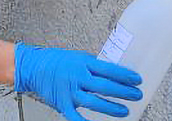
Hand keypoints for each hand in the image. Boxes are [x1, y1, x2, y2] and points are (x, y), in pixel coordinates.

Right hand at [14, 43, 142, 119]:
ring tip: (124, 111)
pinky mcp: (62, 103)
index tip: (137, 79)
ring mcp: (70, 91)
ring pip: (94, 102)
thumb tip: (114, 74)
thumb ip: (95, 66)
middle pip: (105, 86)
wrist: (34, 67)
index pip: (109, 69)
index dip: (125, 75)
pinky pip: (75, 116)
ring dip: (111, 108)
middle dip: (123, 92)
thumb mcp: (79, 57)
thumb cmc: (58, 61)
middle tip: (136, 95)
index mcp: (84, 63)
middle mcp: (78, 77)